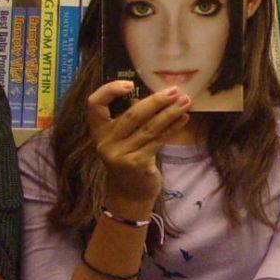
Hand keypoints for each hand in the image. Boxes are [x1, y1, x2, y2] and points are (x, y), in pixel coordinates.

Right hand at [88, 81, 190, 211]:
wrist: (128, 194)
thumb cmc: (128, 159)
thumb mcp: (123, 139)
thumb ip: (132, 120)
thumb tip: (160, 95)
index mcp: (99, 131)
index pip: (94, 104)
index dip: (109, 91)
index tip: (130, 84)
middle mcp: (106, 142)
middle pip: (132, 114)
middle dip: (156, 101)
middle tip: (175, 90)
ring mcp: (120, 154)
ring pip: (149, 127)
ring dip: (170, 113)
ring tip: (185, 102)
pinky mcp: (137, 164)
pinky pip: (158, 140)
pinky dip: (172, 128)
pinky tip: (184, 119)